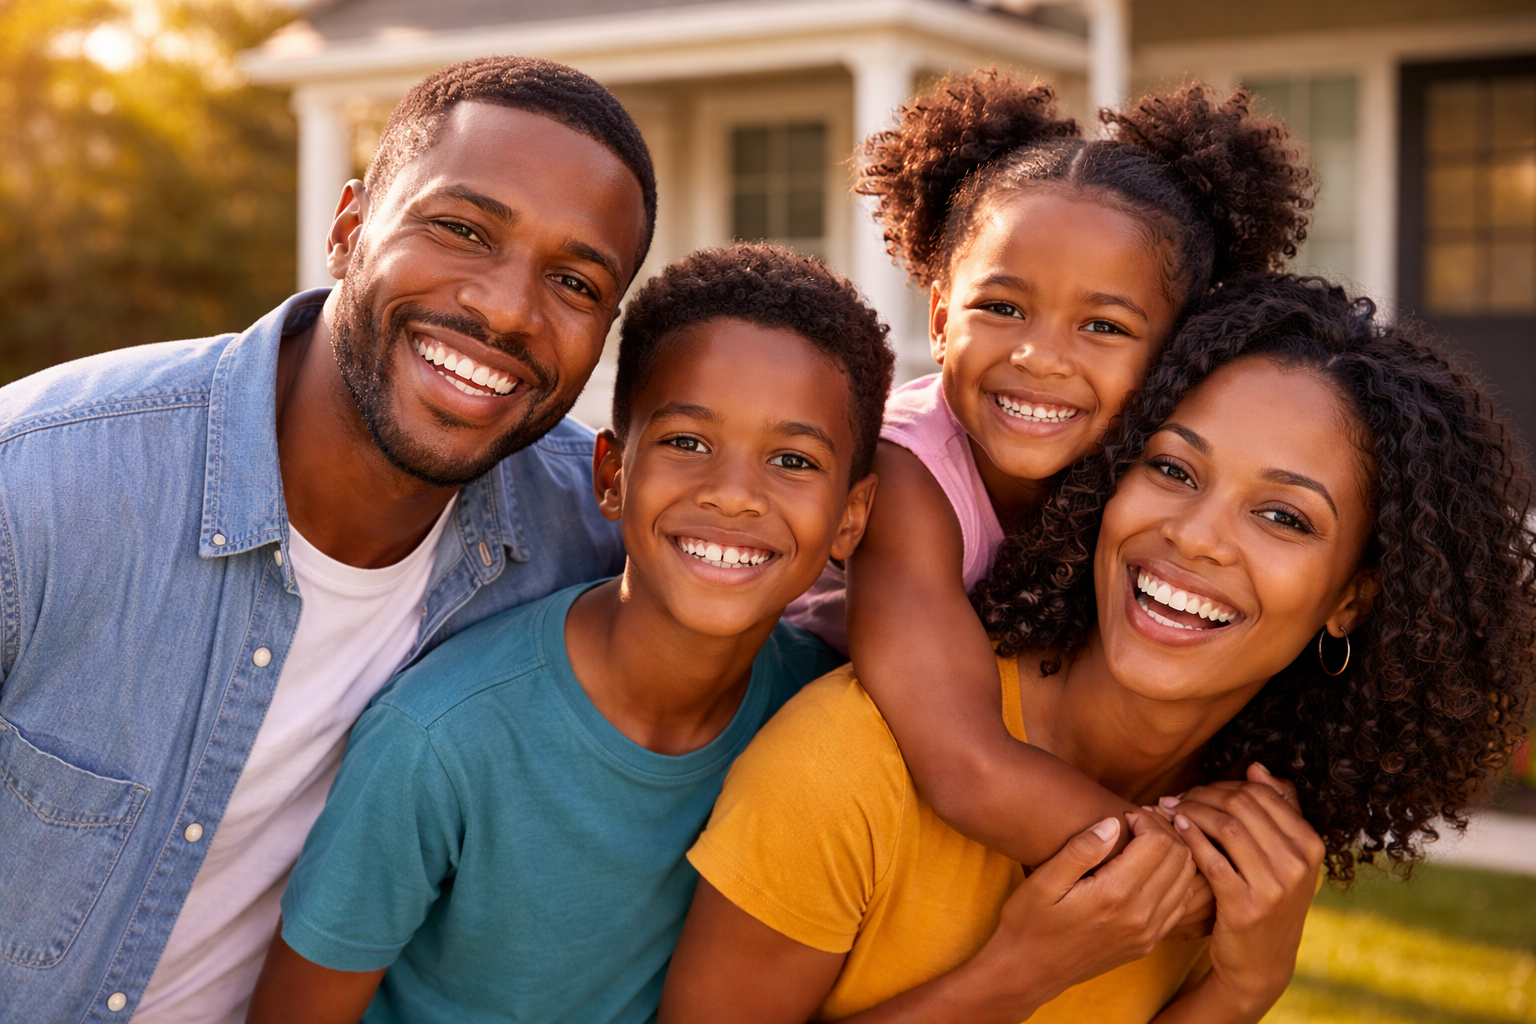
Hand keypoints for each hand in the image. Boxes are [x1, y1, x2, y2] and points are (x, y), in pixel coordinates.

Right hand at [956, 811, 1198, 1022]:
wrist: (1028, 971)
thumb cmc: (1028, 921)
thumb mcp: (1044, 880)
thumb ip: (1080, 849)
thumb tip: (1113, 822)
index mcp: (1115, 895)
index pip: (1158, 843)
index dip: (1146, 819)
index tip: (1123, 816)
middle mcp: (1140, 917)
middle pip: (1180, 859)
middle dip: (1165, 832)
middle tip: (1138, 824)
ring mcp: (1147, 934)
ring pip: (1187, 881)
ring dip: (1173, 855)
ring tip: (1145, 842)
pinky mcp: (1147, 944)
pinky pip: (1179, 905)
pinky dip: (1174, 880)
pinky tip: (1148, 870)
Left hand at [1164, 764, 1324, 1020]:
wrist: (1263, 961)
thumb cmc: (1269, 899)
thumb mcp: (1286, 858)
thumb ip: (1278, 810)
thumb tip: (1258, 767)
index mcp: (1311, 844)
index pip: (1260, 794)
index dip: (1222, 784)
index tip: (1198, 789)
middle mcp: (1299, 864)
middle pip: (1240, 805)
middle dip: (1202, 794)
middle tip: (1178, 796)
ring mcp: (1274, 888)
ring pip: (1225, 826)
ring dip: (1191, 811)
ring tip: (1170, 808)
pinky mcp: (1245, 907)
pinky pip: (1211, 858)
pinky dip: (1190, 837)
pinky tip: (1176, 828)